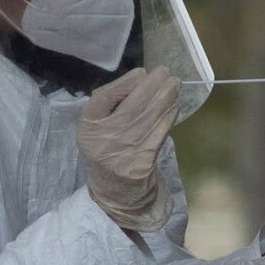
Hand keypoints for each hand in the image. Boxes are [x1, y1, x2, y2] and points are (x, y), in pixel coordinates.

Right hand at [78, 67, 180, 231]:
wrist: (115, 192)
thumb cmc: (107, 150)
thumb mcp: (96, 129)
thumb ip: (110, 105)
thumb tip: (140, 78)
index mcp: (88, 128)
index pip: (103, 98)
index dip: (124, 83)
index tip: (142, 72)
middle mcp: (104, 140)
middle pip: (132, 106)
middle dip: (153, 86)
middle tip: (167, 72)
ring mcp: (124, 152)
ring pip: (150, 117)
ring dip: (166, 98)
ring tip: (175, 84)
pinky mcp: (143, 163)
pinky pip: (160, 133)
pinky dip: (169, 116)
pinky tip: (175, 105)